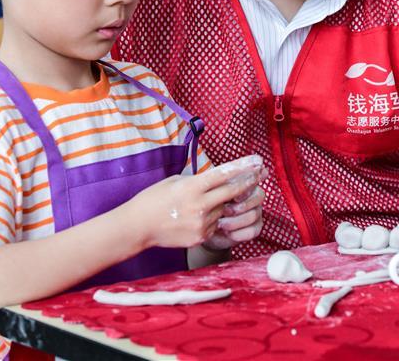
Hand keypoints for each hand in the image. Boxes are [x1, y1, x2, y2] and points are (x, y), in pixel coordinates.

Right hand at [128, 155, 264, 249]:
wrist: (138, 227)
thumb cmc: (153, 199)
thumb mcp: (175, 182)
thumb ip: (197, 181)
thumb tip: (218, 179)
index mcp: (191, 188)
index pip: (223, 175)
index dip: (243, 167)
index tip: (257, 161)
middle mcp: (199, 206)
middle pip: (232, 192)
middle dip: (248, 182)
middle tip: (260, 174)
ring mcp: (201, 223)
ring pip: (224, 209)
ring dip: (224, 202)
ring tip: (209, 198)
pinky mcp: (200, 236)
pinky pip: (215, 224)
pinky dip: (213, 217)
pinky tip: (198, 214)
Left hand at [203, 172, 267, 249]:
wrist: (205, 228)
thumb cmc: (206, 205)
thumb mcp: (210, 192)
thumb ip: (220, 180)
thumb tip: (229, 170)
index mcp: (245, 181)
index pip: (254, 178)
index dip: (247, 187)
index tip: (234, 197)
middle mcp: (253, 195)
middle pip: (259, 195)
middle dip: (242, 205)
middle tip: (225, 211)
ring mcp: (256, 212)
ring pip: (254, 214)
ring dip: (236, 221)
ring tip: (221, 224)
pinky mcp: (254, 228)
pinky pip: (253, 230)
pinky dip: (239, 233)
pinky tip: (227, 233)